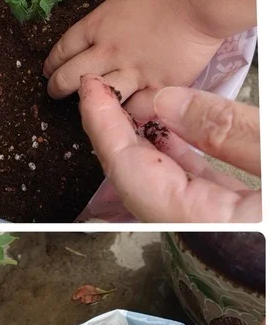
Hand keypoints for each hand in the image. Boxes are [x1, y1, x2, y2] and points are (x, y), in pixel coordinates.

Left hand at [44, 0, 222, 101]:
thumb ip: (112, 15)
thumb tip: (108, 24)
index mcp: (96, 26)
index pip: (63, 49)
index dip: (53, 63)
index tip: (49, 70)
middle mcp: (107, 53)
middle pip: (68, 78)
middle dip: (57, 87)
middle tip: (56, 92)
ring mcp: (131, 73)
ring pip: (98, 100)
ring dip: (89, 106)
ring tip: (91, 110)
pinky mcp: (158, 88)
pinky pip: (136, 111)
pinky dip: (130, 115)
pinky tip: (128, 117)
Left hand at [78, 76, 260, 221]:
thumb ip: (226, 132)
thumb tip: (168, 102)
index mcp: (205, 224)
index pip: (129, 170)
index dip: (104, 125)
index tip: (90, 90)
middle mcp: (201, 234)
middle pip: (136, 179)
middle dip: (115, 132)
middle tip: (101, 91)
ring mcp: (216, 229)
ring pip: (163, 184)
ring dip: (145, 143)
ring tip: (133, 104)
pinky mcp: (235, 222)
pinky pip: (192, 188)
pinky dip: (179, 157)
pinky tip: (176, 132)